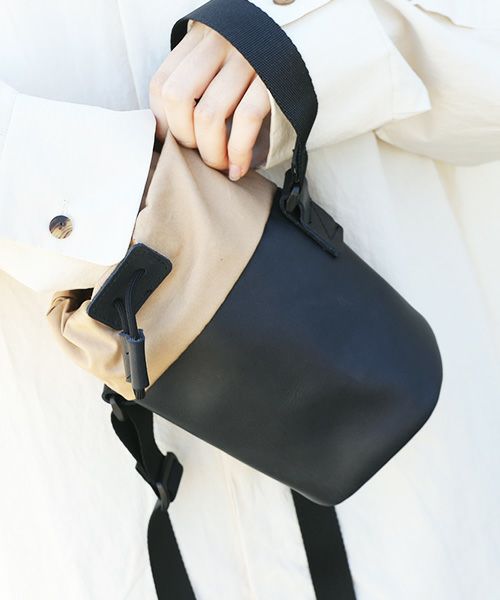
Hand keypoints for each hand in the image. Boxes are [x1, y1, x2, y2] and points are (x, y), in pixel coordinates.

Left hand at [149, 22, 270, 180]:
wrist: (309, 49)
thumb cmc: (257, 69)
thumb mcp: (220, 64)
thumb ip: (194, 85)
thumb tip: (167, 133)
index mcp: (199, 40)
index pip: (161, 83)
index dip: (163, 121)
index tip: (174, 143)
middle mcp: (219, 44)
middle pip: (178, 98)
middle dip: (185, 139)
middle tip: (200, 155)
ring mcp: (246, 59)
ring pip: (208, 114)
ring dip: (211, 152)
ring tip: (221, 165)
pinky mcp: (272, 79)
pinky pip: (245, 120)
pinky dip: (238, 152)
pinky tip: (239, 167)